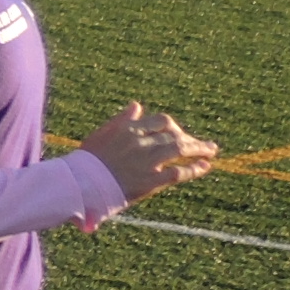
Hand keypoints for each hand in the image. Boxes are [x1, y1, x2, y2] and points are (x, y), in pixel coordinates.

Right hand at [80, 102, 217, 205]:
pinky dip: (193, 169)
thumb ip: (122, 120)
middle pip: (174, 135)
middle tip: (206, 145)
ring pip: (179, 149)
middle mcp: (139, 142)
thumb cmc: (88, 160)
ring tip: (211, 152)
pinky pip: (177, 173)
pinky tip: (204, 167)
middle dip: (192, 139)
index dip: (175, 128)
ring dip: (198, 150)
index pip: (161, 121)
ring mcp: (145, 161)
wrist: (79, 184)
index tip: (180, 134)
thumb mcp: (103, 134)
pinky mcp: (149, 181)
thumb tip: (136, 105)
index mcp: (128, 129)